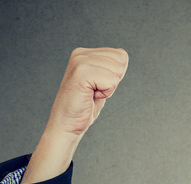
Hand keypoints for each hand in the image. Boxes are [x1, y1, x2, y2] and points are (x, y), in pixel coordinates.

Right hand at [22, 47, 128, 183]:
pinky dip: (106, 93)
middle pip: (121, 61)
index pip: (121, 55)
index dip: (116, 75)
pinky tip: (90, 96)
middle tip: (94, 91)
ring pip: (116, 71)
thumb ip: (110, 67)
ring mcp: (79, 62)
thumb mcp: (102, 82)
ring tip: (91, 93)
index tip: (98, 86)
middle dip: (113, 81)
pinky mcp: (81, 73)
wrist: (67, 124)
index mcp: (84, 53)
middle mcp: (80, 54)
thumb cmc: (84, 107)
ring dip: (108, 88)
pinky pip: (111, 81)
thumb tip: (122, 53)